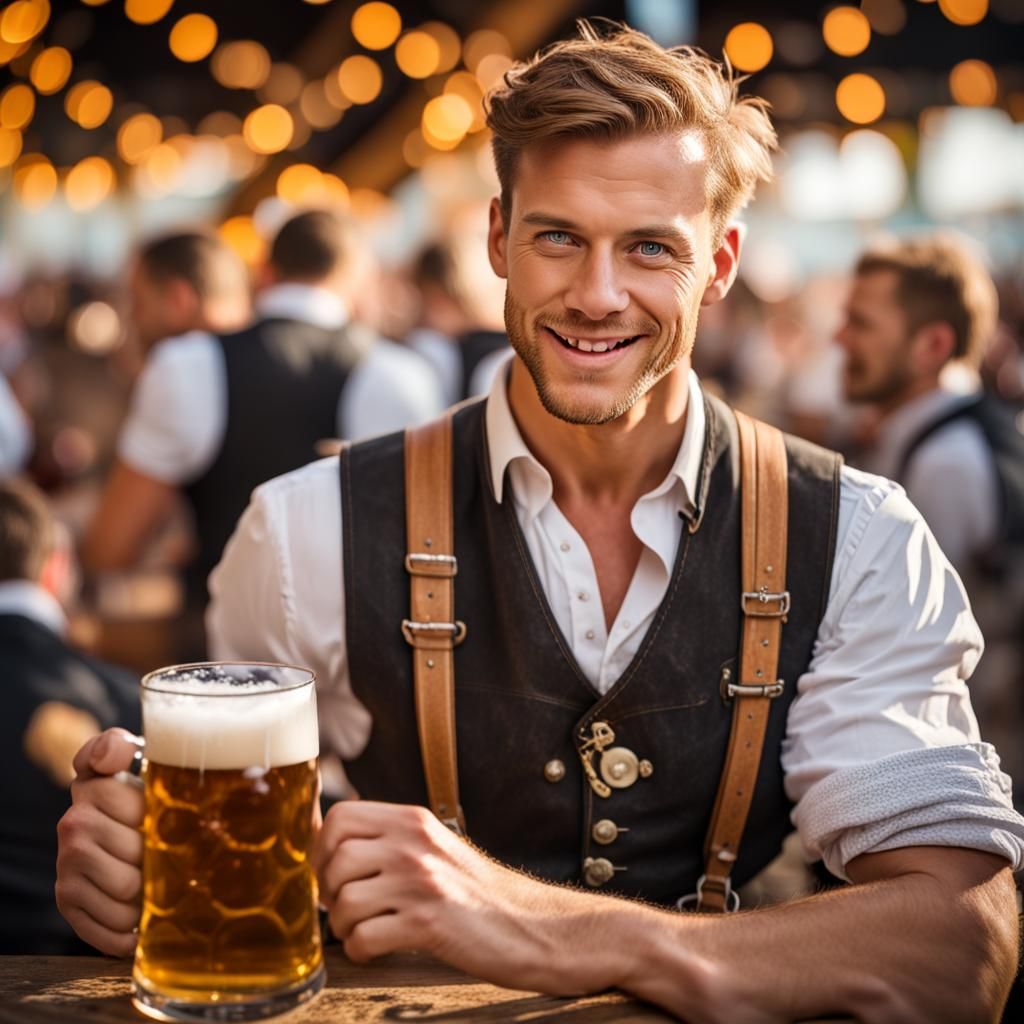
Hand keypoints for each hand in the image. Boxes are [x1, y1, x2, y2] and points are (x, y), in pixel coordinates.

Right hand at [55, 728, 144, 957]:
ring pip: (122, 890)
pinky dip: (128, 932)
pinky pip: (104, 926)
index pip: (132, 803)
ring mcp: (67, 862)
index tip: (153, 814)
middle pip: (133, 851)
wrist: (133, 835)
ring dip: (148, 895)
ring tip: (158, 886)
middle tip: (169, 857)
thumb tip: (111, 753)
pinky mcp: (67, 899)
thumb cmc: (150, 798)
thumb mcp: (144, 762)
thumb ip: (119, 747)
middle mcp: (73, 823)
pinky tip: (140, 923)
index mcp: (93, 785)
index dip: (151, 815)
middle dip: (158, 857)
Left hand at [313, 801, 629, 995]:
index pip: (340, 816)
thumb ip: (385, 838)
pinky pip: (364, 938)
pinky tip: (380, 948)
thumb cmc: (473, 891)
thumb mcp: (430, 847)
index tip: (331, 873)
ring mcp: (421, 880)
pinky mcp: (427, 921)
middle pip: (334, 858)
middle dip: (329, 891)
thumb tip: (319, 835)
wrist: (527, 923)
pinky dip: (362, 951)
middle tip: (349, 908)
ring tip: (366, 930)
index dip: (321, 848)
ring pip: (344, 901)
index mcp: (412, 820)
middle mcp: (413, 842)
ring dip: (344, 926)